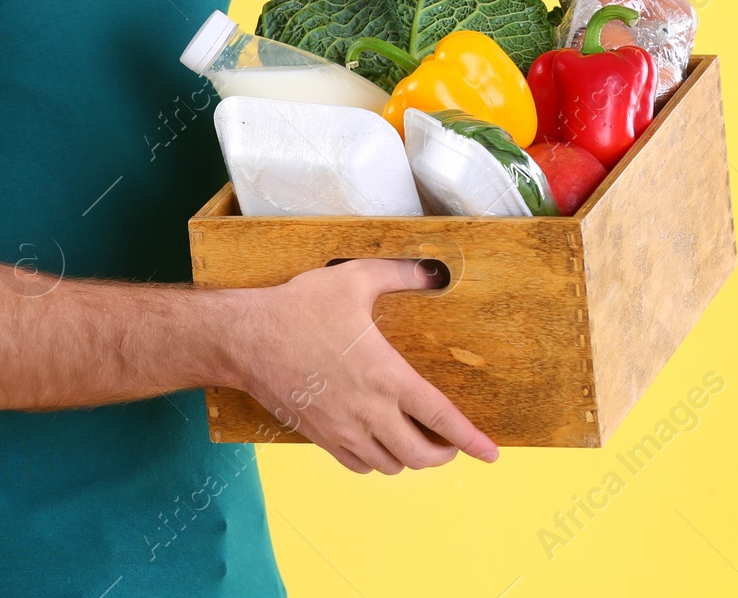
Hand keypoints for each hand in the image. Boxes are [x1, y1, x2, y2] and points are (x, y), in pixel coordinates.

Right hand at [228, 258, 499, 473]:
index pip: (441, 418)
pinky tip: (376, 443)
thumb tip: (434, 271)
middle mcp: (369, 410)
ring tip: (412, 439)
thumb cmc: (298, 307)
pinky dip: (375, 461)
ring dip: (408, 458)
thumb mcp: (353, 278)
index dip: (470, 439)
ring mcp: (343, 428)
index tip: (491, 453)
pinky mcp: (320, 436)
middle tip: (447, 442)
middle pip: (420, 454)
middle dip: (442, 454)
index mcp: (386, 375)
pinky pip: (358, 466)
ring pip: (390, 465)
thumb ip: (399, 273)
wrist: (246, 338)